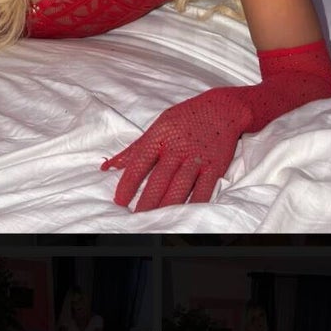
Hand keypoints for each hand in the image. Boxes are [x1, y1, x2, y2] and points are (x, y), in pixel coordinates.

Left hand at [101, 87, 250, 210]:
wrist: (221, 109)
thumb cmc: (185, 117)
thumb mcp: (157, 126)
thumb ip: (134, 149)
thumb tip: (108, 166)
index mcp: (160, 136)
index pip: (140, 162)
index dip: (128, 183)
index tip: (120, 200)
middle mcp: (177, 148)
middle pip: (159, 179)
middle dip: (146, 201)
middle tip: (136, 218)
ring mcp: (196, 159)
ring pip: (179, 187)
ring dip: (166, 206)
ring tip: (155, 221)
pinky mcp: (214, 167)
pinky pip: (203, 190)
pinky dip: (194, 205)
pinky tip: (185, 216)